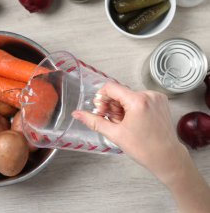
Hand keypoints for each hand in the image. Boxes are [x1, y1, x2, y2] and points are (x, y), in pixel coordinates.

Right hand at [72, 82, 209, 212]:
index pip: (111, 88)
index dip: (101, 98)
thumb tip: (77, 113)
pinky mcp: (160, 101)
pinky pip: (139, 99)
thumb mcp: (114, 134)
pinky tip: (133, 121)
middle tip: (112, 121)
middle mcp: (149, 95)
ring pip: (129, 96)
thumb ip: (94, 121)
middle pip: (120, 92)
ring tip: (124, 124)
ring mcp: (156, 97)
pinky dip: (133, 107)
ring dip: (122, 107)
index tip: (100, 110)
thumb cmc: (144, 148)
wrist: (166, 157)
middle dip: (112, 106)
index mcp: (137, 101)